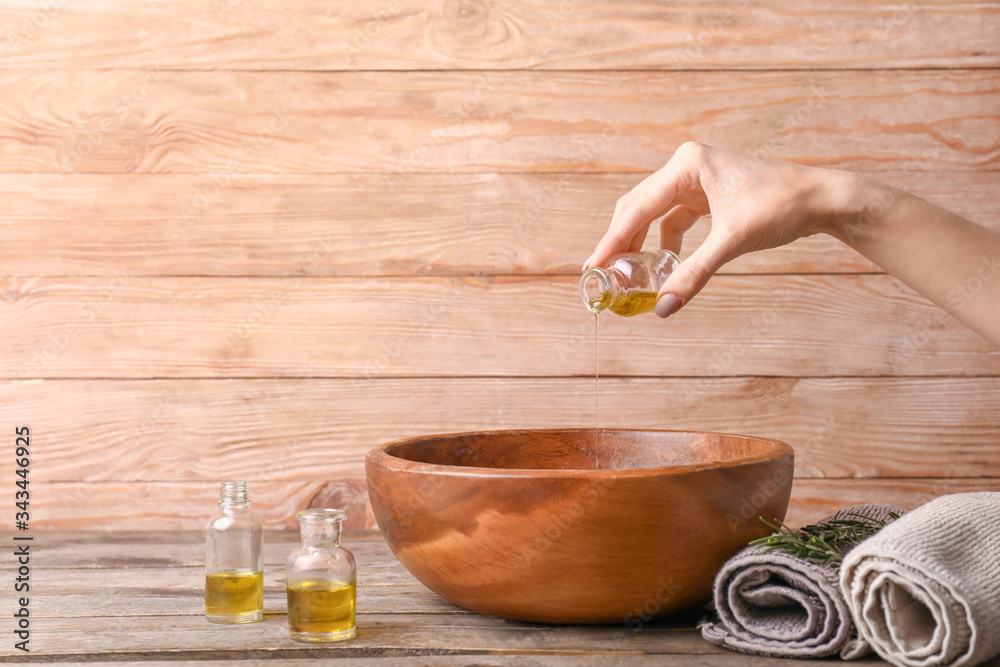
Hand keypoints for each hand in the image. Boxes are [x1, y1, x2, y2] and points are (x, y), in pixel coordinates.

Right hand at [582, 142, 859, 316]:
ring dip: (641, 242)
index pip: (638, 207)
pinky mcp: (708, 193)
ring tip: (628, 273)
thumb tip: (664, 307)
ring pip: (653, 213)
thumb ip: (693, 274)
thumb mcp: (732, 242)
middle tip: (603, 274)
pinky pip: (674, 218)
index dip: (613, 241)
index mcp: (687, 164)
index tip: (593, 266)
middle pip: (638, 207)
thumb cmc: (781, 207)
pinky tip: (665, 263)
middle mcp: (687, 165)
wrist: (822, 198)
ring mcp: (697, 178)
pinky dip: (665, 241)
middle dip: (622, 242)